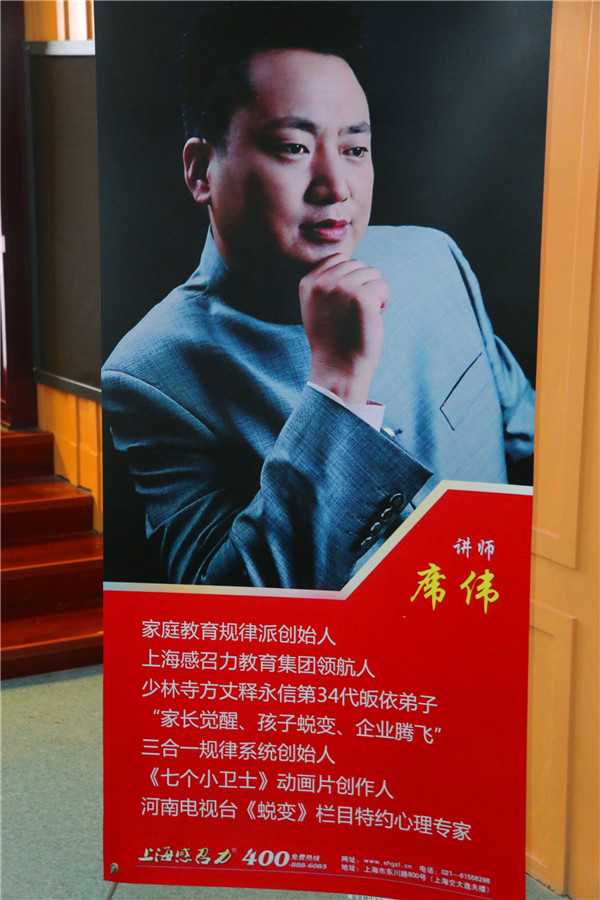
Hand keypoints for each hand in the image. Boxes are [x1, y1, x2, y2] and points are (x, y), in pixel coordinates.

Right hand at [299, 254, 389, 404]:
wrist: (338, 369)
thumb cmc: (333, 340)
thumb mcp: (316, 306)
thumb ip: (326, 282)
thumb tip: (348, 261)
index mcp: (308, 282)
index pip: (339, 259)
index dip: (349, 280)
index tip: (344, 305)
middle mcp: (322, 281)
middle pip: (358, 264)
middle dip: (363, 286)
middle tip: (353, 314)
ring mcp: (342, 287)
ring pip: (373, 273)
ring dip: (374, 294)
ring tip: (362, 317)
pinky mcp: (362, 297)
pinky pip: (384, 286)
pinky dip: (384, 302)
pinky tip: (372, 319)